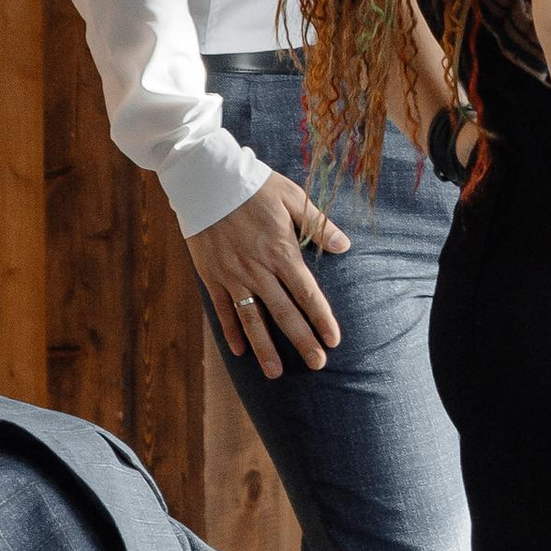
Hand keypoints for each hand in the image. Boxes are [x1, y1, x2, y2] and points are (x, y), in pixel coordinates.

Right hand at [188, 171, 350, 379]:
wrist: (206, 178)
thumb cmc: (254, 185)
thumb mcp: (293, 197)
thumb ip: (319, 225)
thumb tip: (345, 246)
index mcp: (282, 252)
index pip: (308, 294)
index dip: (322, 318)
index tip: (334, 340)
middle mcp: (258, 270)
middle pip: (284, 313)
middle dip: (302, 341)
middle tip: (317, 364)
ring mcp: (233, 275)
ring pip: (253, 319)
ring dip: (265, 348)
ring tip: (276, 373)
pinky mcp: (212, 275)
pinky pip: (224, 309)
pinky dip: (232, 331)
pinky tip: (240, 352)